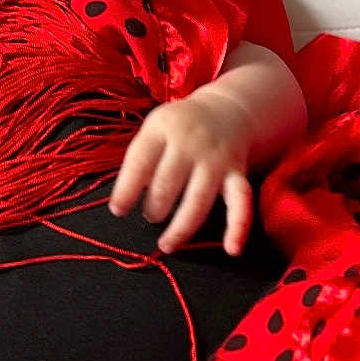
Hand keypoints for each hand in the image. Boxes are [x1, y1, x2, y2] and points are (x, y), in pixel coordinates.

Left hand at [107, 92, 253, 254]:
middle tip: (150, 215)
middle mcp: (191, 143)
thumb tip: (126, 202)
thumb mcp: (154, 129)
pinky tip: (232, 249)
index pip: (140, 164)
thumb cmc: (179, 128)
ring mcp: (216, 160)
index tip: (118, 210)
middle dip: (153, 209)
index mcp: (163, 129)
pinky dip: (238, 228)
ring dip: (180, 229)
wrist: (226, 111)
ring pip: (197, 201)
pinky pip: (241, 203)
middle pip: (166, 186)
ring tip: (166, 244)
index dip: (125, 191)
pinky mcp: (237, 174)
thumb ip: (140, 160)